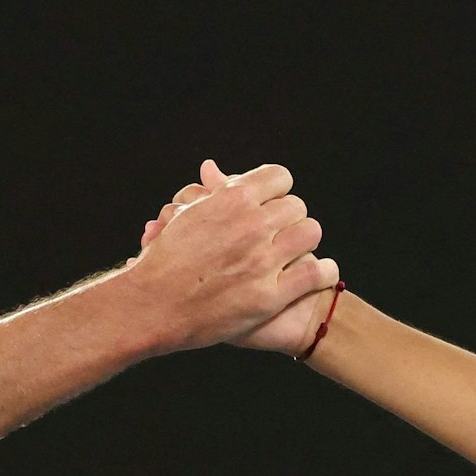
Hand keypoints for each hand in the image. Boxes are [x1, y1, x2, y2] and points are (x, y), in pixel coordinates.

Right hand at [126, 160, 338, 354]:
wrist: (151, 307)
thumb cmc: (163, 260)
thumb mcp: (183, 217)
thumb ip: (208, 193)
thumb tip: (212, 168)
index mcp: (231, 199)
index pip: (279, 177)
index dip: (277, 191)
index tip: (272, 203)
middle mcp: (251, 225)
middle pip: (297, 206)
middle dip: (288, 218)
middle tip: (280, 232)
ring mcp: (262, 261)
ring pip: (310, 233)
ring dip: (305, 240)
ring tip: (297, 251)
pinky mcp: (269, 296)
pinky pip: (314, 273)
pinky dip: (324, 271)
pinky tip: (321, 272)